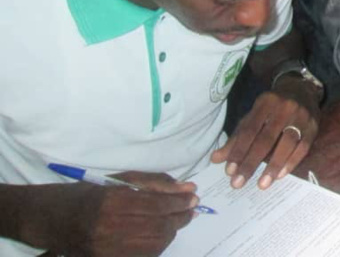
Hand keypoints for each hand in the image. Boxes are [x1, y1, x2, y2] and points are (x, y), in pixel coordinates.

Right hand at [19, 173, 195, 256]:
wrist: (55, 219)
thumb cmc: (90, 193)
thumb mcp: (121, 180)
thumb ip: (155, 183)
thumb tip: (187, 188)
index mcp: (113, 201)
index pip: (157, 204)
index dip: (179, 201)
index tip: (193, 196)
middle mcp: (110, 227)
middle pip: (159, 225)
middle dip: (180, 216)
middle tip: (192, 208)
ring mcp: (108, 248)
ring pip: (155, 242)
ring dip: (172, 231)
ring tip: (180, 219)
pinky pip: (144, 254)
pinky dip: (159, 244)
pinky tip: (163, 233)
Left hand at [211, 78, 320, 189]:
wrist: (302, 89)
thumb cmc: (272, 107)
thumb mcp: (253, 116)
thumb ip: (237, 137)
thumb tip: (215, 159)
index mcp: (265, 103)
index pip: (250, 129)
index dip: (239, 150)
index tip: (229, 171)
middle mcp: (284, 108)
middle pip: (266, 138)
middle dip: (251, 162)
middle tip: (239, 183)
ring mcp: (301, 117)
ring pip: (287, 143)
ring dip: (273, 165)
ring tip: (261, 184)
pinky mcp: (313, 127)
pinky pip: (303, 147)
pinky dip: (291, 162)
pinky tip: (279, 176)